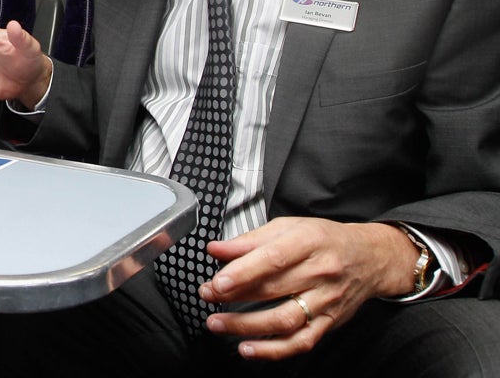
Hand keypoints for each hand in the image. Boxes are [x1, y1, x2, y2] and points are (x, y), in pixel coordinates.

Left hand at [198, 217, 417, 360]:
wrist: (369, 258)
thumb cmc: (324, 239)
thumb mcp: (288, 227)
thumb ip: (249, 240)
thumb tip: (216, 249)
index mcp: (307, 243)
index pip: (273, 259)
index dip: (243, 272)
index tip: (217, 281)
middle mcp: (319, 273)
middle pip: (273, 289)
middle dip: (234, 296)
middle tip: (207, 295)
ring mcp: (325, 301)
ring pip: (284, 320)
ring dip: (247, 326)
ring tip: (217, 323)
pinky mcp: (328, 323)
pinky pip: (300, 342)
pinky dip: (273, 350)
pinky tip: (248, 349)